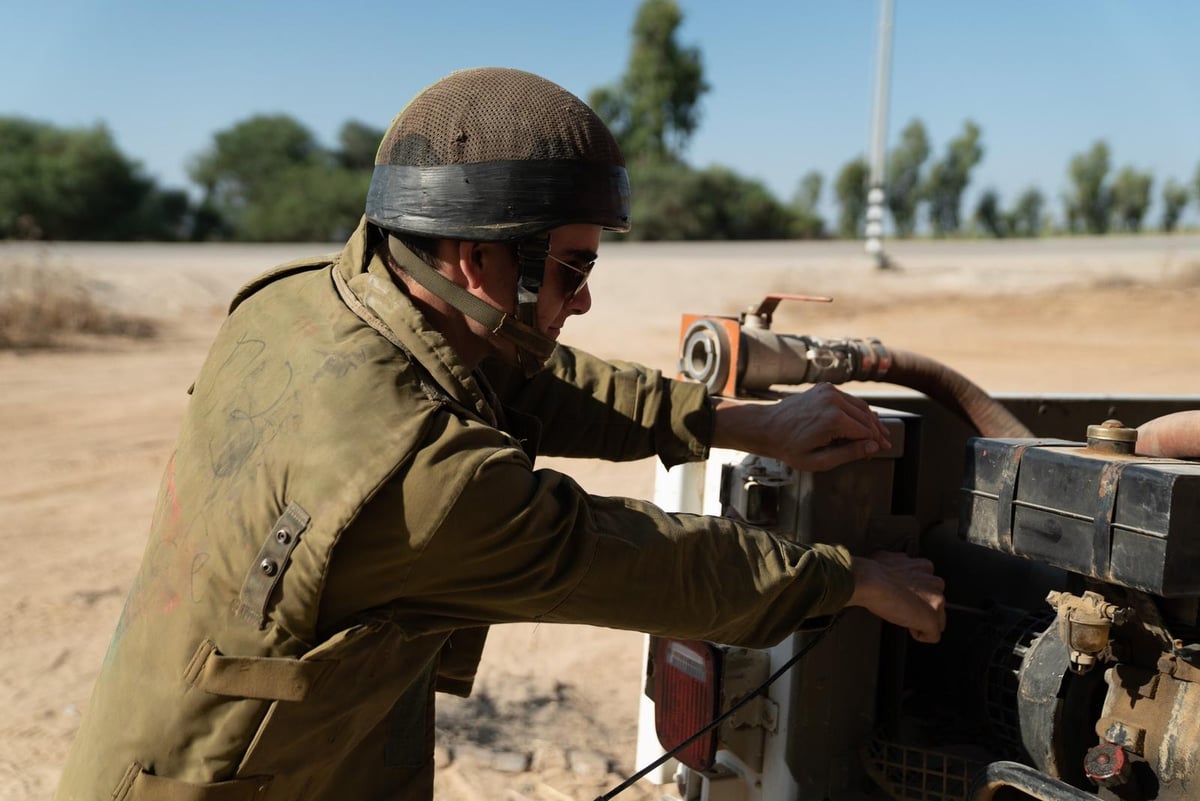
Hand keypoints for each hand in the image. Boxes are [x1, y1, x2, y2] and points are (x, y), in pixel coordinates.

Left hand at [711, 383, 891, 471]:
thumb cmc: (789, 448)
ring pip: (860, 406)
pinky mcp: (824, 387)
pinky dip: (857, 409)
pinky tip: (863, 419)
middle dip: (877, 431)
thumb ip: (849, 454)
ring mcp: (828, 391)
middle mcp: (834, 400)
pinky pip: (848, 399)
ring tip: (879, 433)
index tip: (882, 451)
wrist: (766, 427)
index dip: (876, 443)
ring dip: (870, 419)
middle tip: (885, 443)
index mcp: (834, 419)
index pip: (866, 432)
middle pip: (866, 417)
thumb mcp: (819, 461)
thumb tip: (874, 446)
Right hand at [847, 551, 945, 642]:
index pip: (930, 586)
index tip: (904, 597)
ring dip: (922, 619)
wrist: (871, 580)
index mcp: (925, 567)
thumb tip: (893, 567)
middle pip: (937, 602)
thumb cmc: (874, 571)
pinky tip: (908, 629)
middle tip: (903, 608)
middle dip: (922, 607)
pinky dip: (920, 635)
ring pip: (938, 618)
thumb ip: (901, 565)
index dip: (915, 594)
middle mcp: (935, 582)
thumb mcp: (890, 560)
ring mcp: (936, 601)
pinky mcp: (932, 619)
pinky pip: (933, 635)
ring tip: (905, 618)